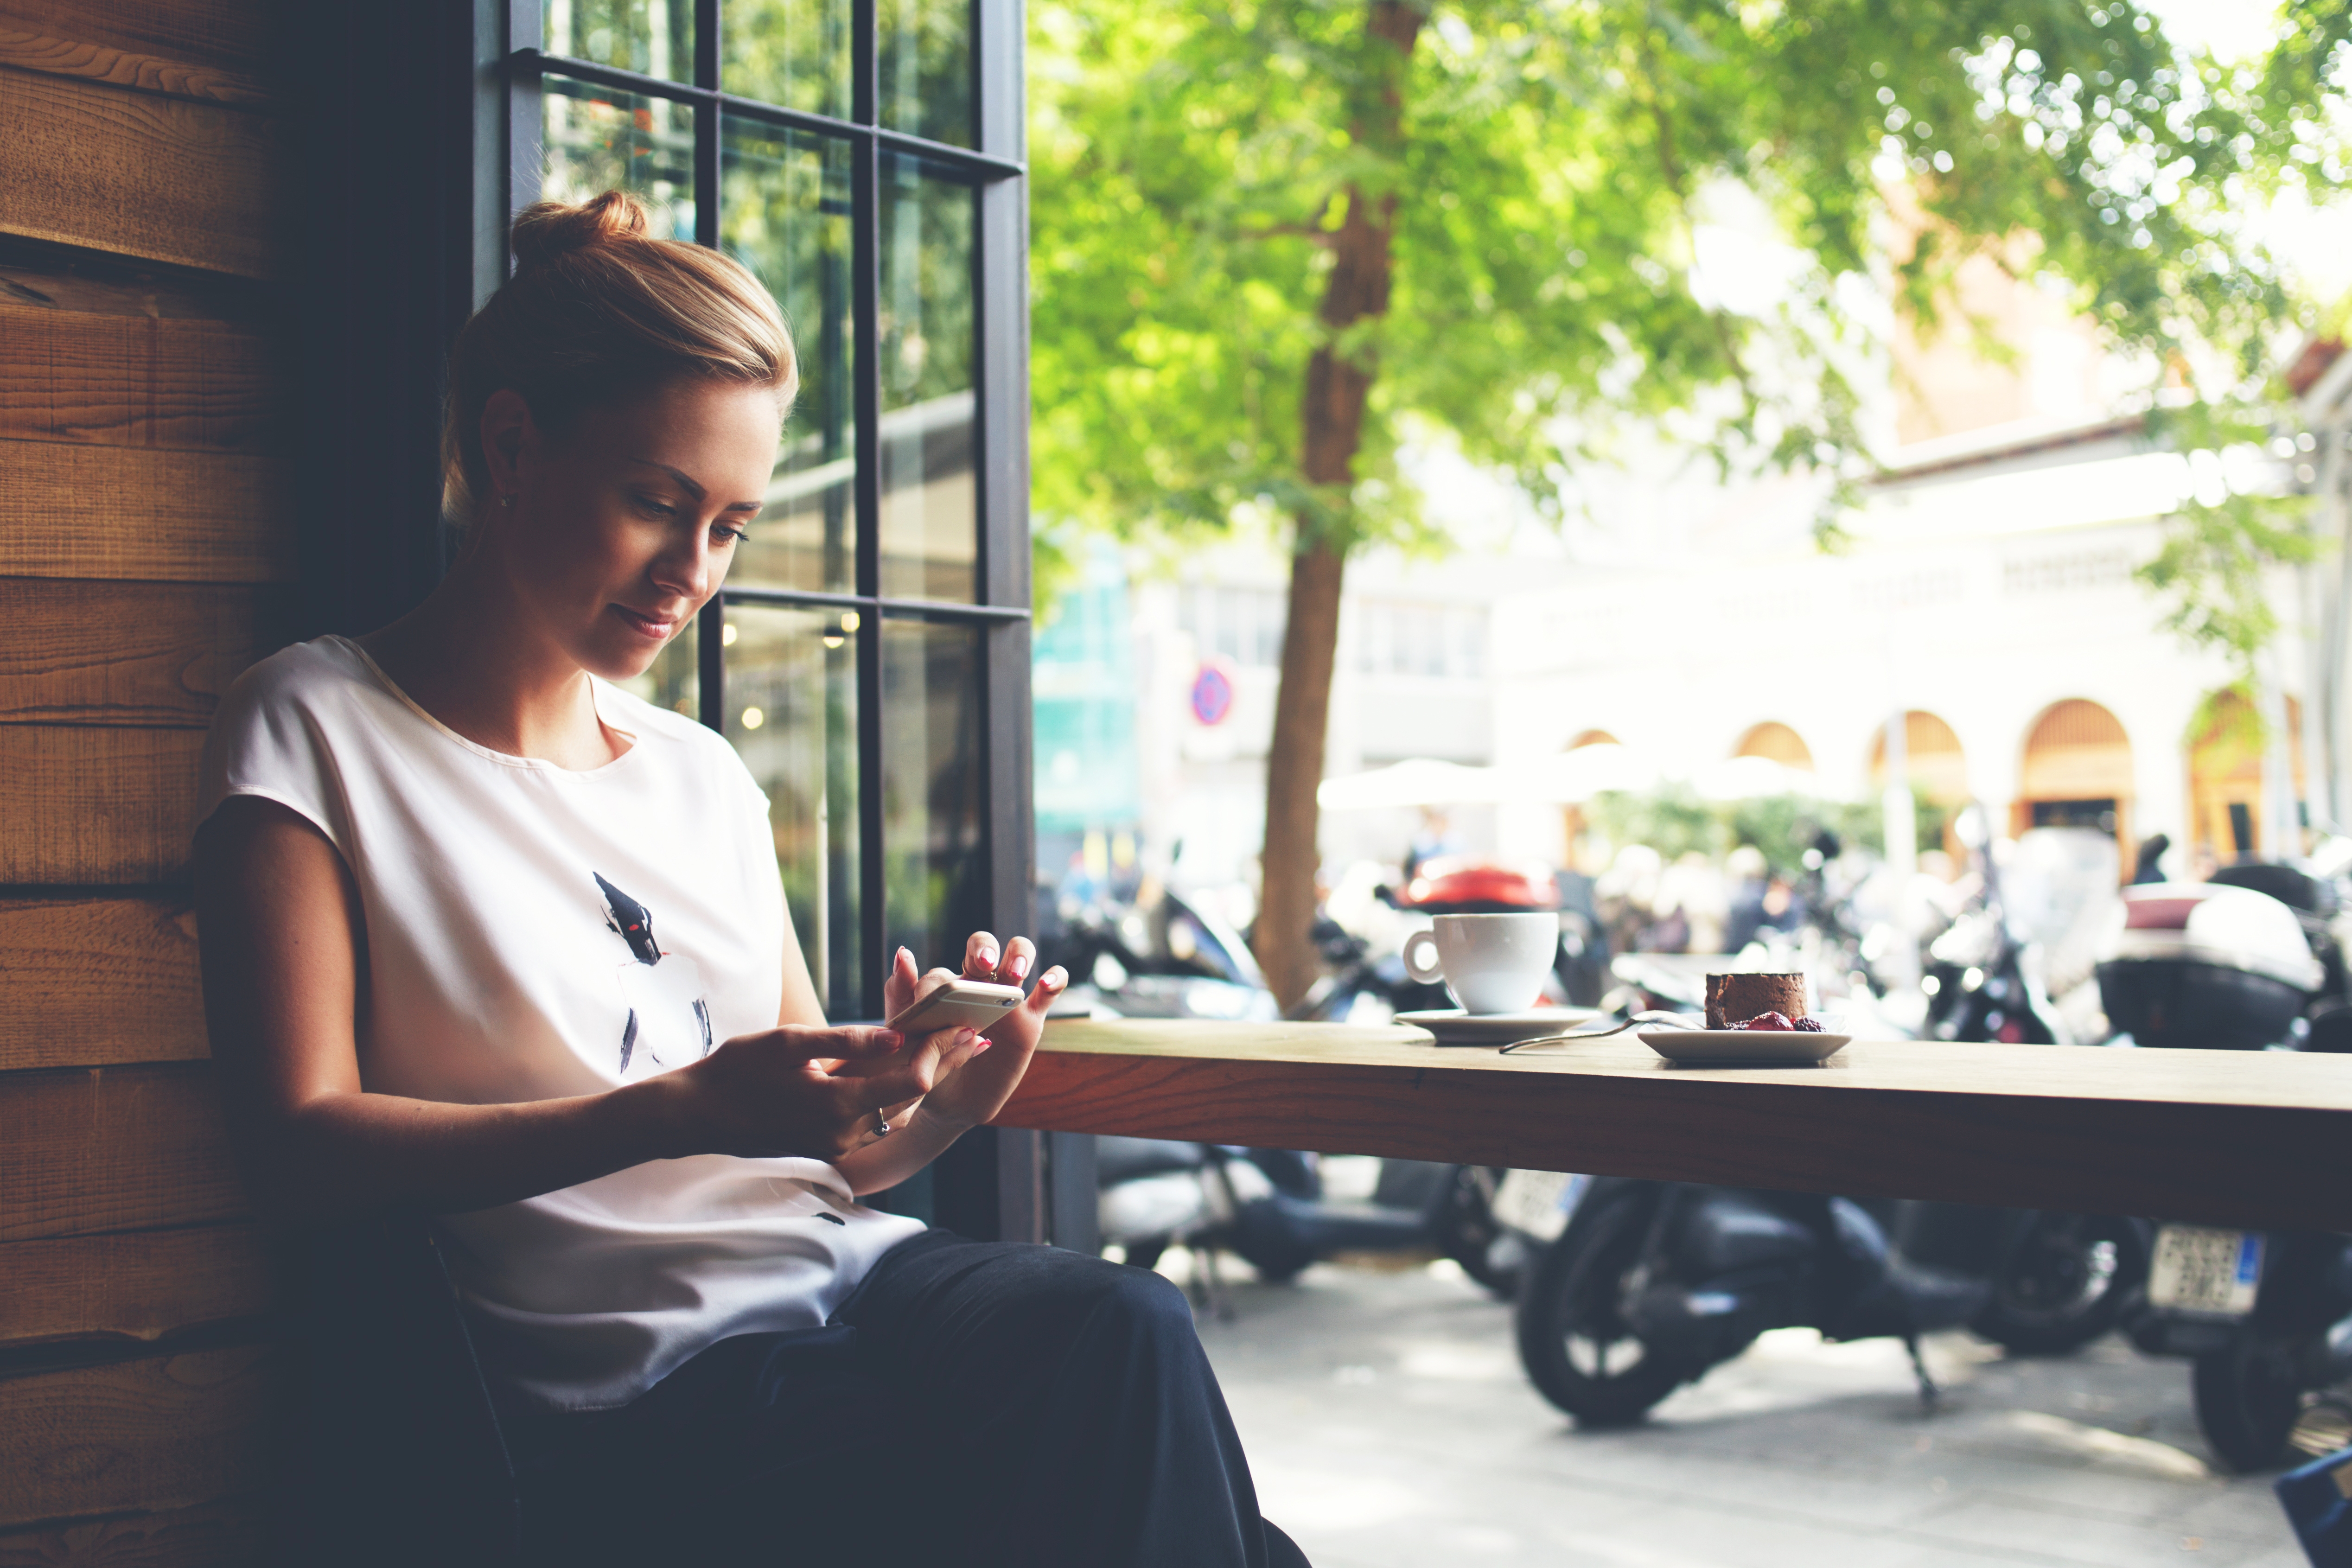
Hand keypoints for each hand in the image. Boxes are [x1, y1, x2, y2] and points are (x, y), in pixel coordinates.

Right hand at [657, 1022, 984, 1160]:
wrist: (696, 1115)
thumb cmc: (736, 1071)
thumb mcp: (788, 1043)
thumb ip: (844, 1040)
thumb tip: (896, 1035)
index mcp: (836, 1105)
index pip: (909, 1081)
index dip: (940, 1053)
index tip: (962, 1026)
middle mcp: (843, 1133)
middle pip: (910, 1098)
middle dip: (944, 1064)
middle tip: (977, 1035)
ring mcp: (836, 1144)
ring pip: (894, 1110)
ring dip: (924, 1079)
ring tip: (955, 1047)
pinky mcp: (828, 1145)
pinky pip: (873, 1118)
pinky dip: (895, 1093)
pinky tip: (910, 1069)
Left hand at [884, 931, 1065, 1133]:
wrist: (949, 1105)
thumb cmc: (925, 1066)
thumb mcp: (907, 1036)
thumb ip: (902, 997)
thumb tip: (903, 954)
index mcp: (945, 987)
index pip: (943, 972)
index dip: (938, 982)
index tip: (931, 999)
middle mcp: (977, 984)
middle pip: (985, 945)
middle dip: (983, 947)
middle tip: (982, 963)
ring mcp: (1007, 999)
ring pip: (1020, 955)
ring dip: (1018, 955)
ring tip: (1015, 972)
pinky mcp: (1031, 1019)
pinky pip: (1050, 991)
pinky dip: (1055, 979)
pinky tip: (1045, 983)